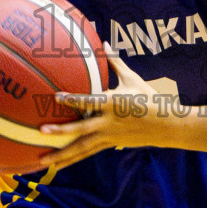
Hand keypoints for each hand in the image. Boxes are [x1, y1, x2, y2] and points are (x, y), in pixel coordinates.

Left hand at [37, 46, 177, 168]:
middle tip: (41, 132)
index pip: (89, 101)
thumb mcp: (131, 79)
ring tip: (42, 162)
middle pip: (81, 129)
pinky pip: (87, 152)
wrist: (165, 125)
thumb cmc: (148, 97)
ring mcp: (108, 136)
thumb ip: (114, 62)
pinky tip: (58, 166)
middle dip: (60, 131)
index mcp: (112, 103)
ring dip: (61, 155)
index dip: (73, 99)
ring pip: (81, 148)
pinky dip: (71, 159)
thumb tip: (104, 41)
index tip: (56, 97)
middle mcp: (108, 122)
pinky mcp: (109, 144)